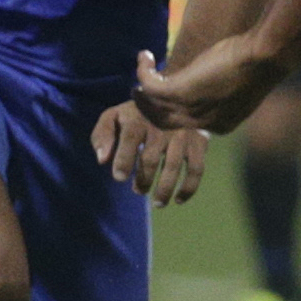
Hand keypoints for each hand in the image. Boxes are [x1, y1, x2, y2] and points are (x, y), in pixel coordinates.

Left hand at [92, 99, 206, 204]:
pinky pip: (196, 169)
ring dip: (164, 190)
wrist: (171, 98)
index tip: (120, 178)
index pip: (130, 138)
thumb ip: (102, 135)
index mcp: (138, 119)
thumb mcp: (114, 117)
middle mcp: (161, 126)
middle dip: (142, 180)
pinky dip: (188, 188)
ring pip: (172, 167)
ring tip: (157, 203)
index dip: (124, 160)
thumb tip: (102, 160)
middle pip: (150, 158)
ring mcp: (181, 135)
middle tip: (138, 190)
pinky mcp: (198, 142)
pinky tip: (179, 199)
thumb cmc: (135, 115)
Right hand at [133, 36, 287, 134]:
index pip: (189, 124)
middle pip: (165, 122)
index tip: (166, 95)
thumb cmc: (261, 62)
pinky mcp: (181, 91)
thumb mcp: (243, 82)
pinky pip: (150, 86)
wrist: (266, 57)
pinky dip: (143, 71)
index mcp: (221, 124)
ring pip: (153, 106)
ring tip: (138, 77)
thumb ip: (228, 88)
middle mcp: (203, 123)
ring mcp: (190, 109)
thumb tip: (221, 75)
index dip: (174, 110)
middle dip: (150, 108)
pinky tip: (145, 56)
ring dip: (142, 91)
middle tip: (140, 93)